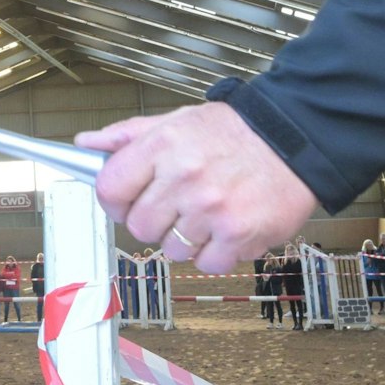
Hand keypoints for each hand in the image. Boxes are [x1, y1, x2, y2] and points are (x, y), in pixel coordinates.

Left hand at [74, 103, 317, 275]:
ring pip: (172, 250)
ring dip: (187, 238)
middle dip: (154, 220)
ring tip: (209, 212)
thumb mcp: (178, 120)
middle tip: (177, 204)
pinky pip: (206, 264)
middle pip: (138, 227)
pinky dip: (216, 252)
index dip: (115, 199)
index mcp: (163, 146)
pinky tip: (228, 227)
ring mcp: (212, 210)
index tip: (128, 199)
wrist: (297, 138)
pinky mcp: (239, 236)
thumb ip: (129, 135)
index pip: (110, 189)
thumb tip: (86, 144)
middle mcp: (184, 179)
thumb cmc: (237, 132)